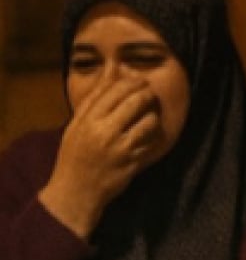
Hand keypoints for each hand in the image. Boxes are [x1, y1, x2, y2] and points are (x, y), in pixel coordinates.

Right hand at [39, 77, 162, 238]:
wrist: (75, 192)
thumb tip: (114, 67)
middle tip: (148, 95)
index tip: (139, 80)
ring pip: (149, 120)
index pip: (115, 89)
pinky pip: (153, 141)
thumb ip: (95, 96)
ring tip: (148, 116)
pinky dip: (155, 135)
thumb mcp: (77, 125)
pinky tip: (149, 135)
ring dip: (153, 116)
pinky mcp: (133, 162)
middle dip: (147, 94)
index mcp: (87, 121)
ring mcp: (120, 148)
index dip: (132, 80)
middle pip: (136, 101)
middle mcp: (104, 132)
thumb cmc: (75, 154)